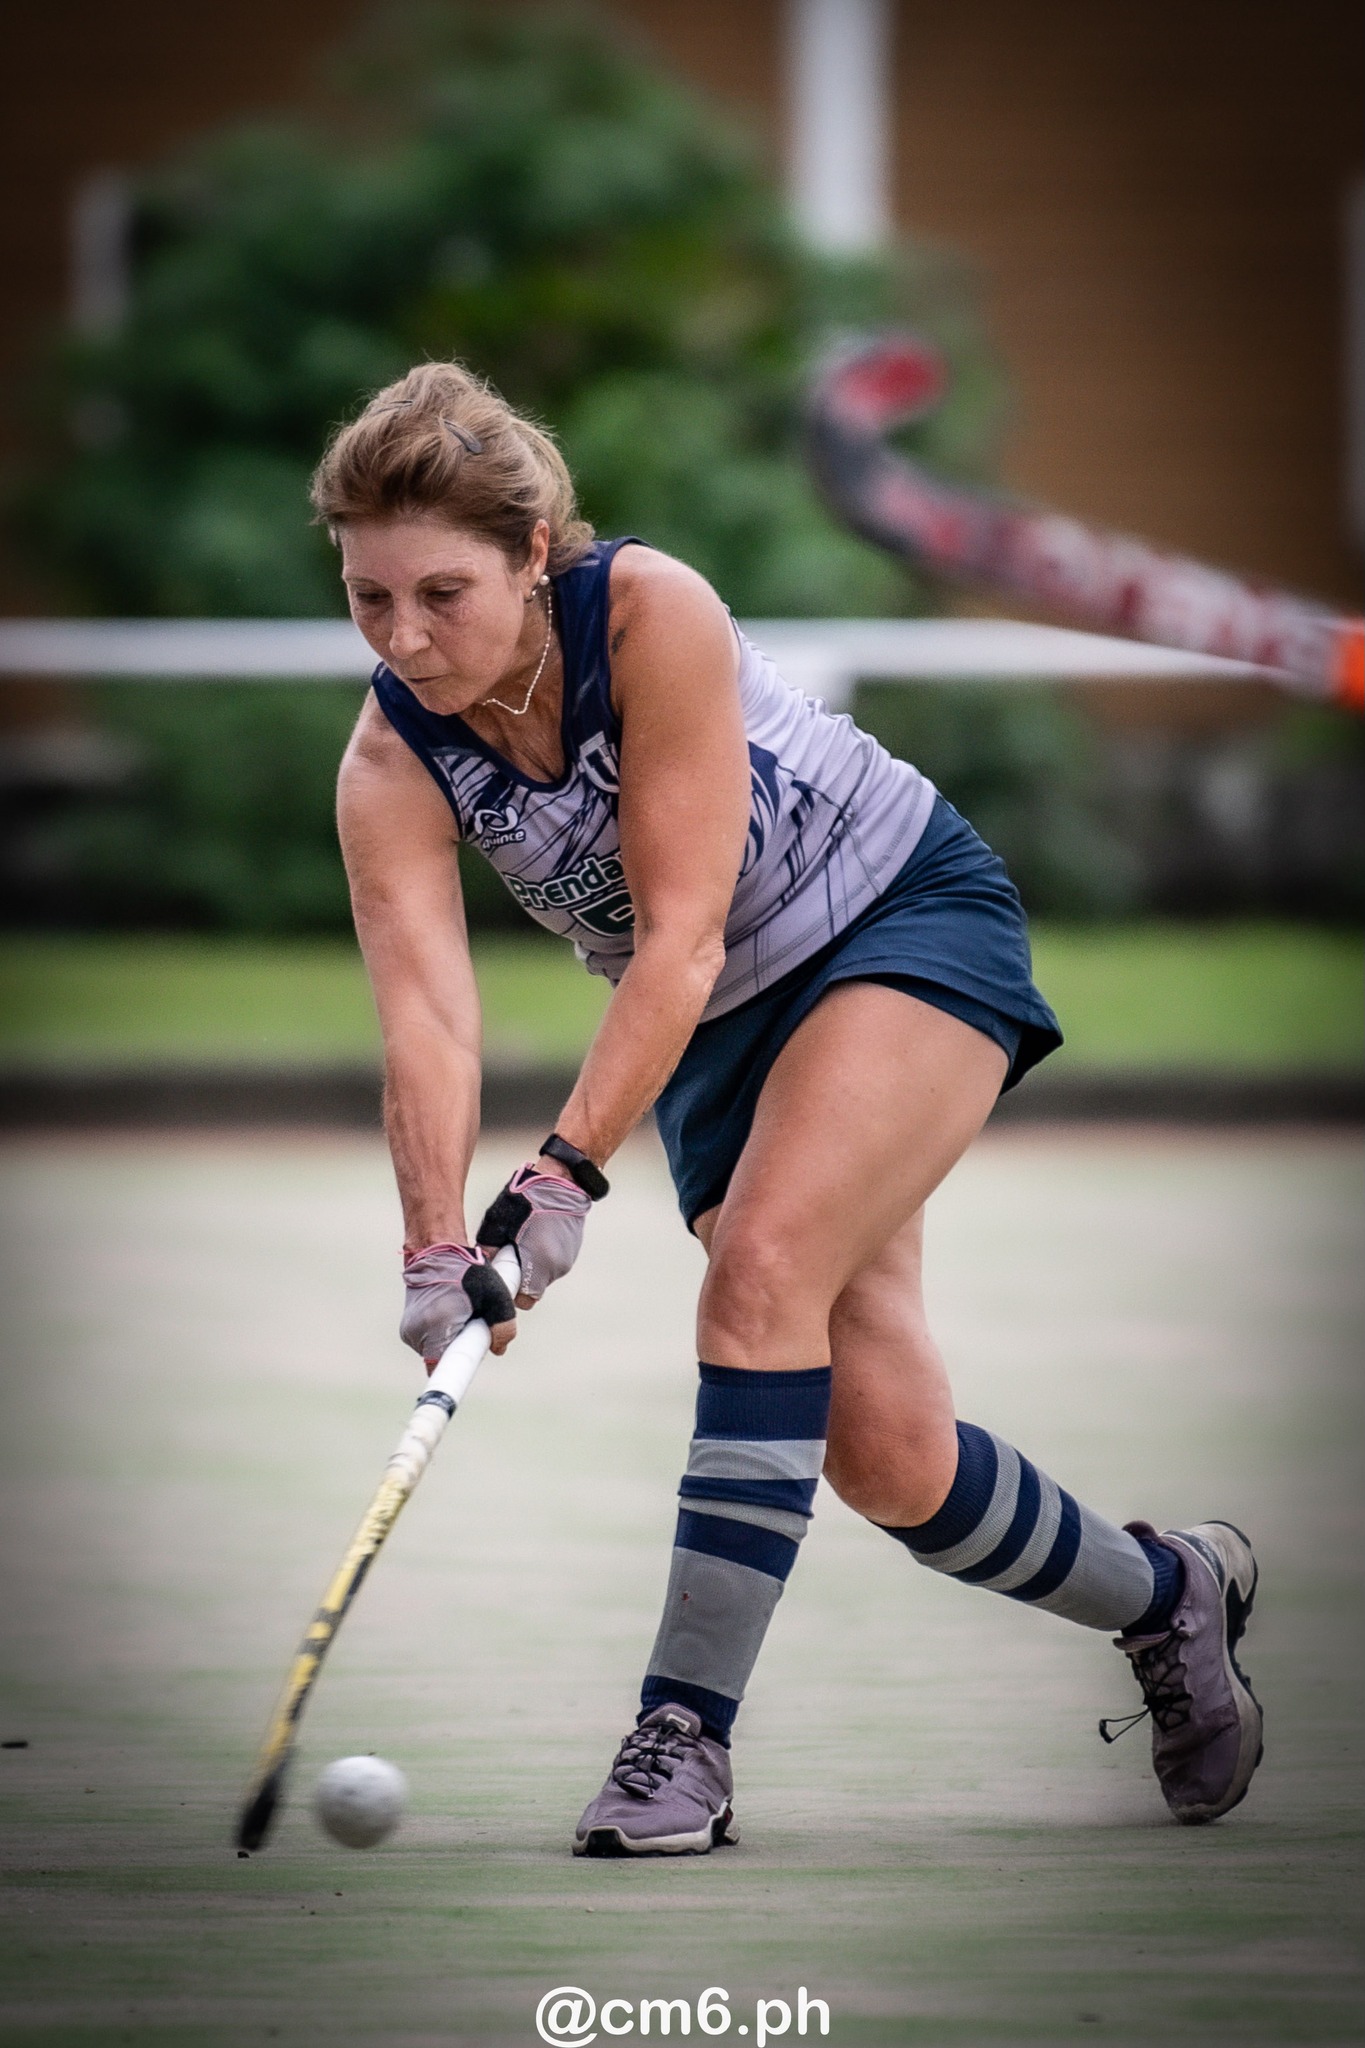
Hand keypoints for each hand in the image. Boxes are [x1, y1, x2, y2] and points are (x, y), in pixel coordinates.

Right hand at [399, 1243, 517, 1366]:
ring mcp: (409, 1331)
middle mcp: (416, 1333)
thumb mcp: (495, 1295)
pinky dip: (441, 1333)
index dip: (458, 1369)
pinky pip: (428, 1341)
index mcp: (434, 1327)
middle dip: (460, 1348)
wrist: (436, 1251)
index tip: (467, 1361)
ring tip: (459, 1312)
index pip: (442, 1368)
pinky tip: (448, 1312)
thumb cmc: (466, 1271)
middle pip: (443, 1359)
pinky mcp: (407, 1327)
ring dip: (451, 1339)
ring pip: (436, 1350)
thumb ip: (503, 1325)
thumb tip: (499, 1348)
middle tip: (472, 1322)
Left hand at [476, 1162, 592, 1304]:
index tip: (505, 1278)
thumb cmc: (529, 1198)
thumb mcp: (499, 1221)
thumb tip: (481, 1264)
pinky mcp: (573, 1250)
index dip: (512, 1292)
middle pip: (534, 1287)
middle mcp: (557, 1266)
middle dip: (522, 1277)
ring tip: (525, 1241)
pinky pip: (554, 1263)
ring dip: (533, 1265)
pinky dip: (544, 1255)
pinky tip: (537, 1236)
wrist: (563, 1180)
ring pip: (545, 1275)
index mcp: (540, 1263)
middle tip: (512, 1255)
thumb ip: (488, 1248)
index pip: (525, 1300)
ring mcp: (568, 1259)